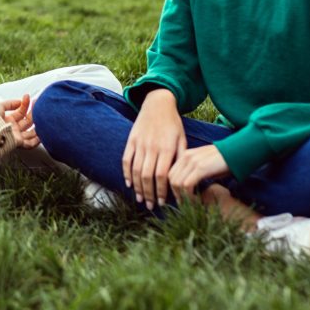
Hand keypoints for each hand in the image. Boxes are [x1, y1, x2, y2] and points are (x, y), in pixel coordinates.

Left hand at [1, 94, 38, 149]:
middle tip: (39, 104)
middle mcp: (12, 129)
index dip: (25, 104)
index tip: (28, 97)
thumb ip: (9, 103)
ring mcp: (15, 136)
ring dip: (38, 124)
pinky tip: (42, 132)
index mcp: (6, 120)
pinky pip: (29, 144)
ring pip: (30, 132)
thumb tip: (20, 101)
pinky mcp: (17, 143)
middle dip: (33, 112)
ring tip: (43, 115)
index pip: (20, 112)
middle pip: (27, 121)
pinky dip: (37, 140)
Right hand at [122, 88, 186, 209]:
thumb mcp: (182, 139)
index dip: (161, 191)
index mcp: (167, 148)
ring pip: (135, 171)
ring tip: (140, 200)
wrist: (158, 104)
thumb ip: (181, 158)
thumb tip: (180, 179)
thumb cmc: (173, 124)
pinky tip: (129, 184)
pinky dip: (126, 173)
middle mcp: (152, 147)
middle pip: (147, 176)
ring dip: (137, 188)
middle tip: (150, 206)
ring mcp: (140, 144)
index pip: (162, 176)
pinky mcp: (131, 140)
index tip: (162, 202)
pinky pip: (126, 160)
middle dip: (149, 194)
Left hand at [169, 145, 229, 201]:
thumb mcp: (205, 164)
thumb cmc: (224, 161)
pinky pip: (187, 185)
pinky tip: (196, 200)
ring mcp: (192, 161)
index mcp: (186, 155)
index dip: (174, 188)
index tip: (180, 198)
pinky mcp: (200, 168)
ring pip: (177, 183)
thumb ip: (194, 172)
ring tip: (190, 204)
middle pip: (172, 178)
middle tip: (183, 204)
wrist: (238, 152)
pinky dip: (189, 195)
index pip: (172, 173)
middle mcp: (186, 157)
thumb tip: (188, 188)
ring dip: (182, 196)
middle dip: (176, 194)